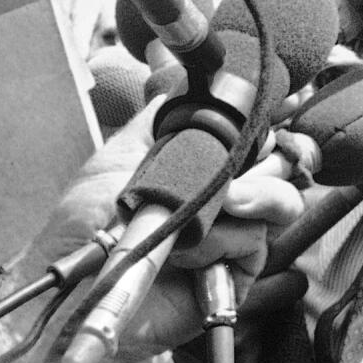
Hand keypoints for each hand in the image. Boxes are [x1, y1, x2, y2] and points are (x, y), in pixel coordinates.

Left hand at [21, 100, 305, 361]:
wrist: (75, 285)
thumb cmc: (85, 226)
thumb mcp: (120, 153)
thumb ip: (161, 118)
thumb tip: (189, 77)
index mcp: (200, 166)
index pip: (254, 136)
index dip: (271, 121)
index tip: (287, 102)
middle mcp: (222, 198)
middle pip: (280, 161)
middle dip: (267, 155)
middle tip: (239, 163)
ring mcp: (231, 235)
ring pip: (278, 198)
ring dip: (249, 195)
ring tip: (218, 204)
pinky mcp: (235, 273)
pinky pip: (253, 240)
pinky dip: (221, 239)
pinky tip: (189, 250)